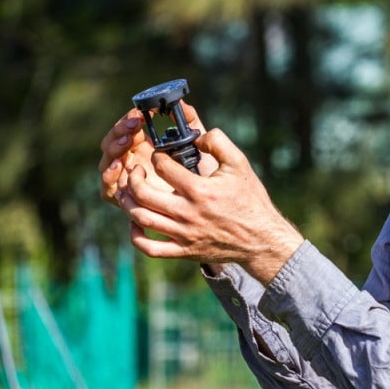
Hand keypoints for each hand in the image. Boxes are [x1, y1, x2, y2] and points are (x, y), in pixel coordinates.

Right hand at [98, 101, 214, 206]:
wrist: (206, 204)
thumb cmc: (200, 172)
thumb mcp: (194, 144)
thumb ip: (188, 122)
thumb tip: (180, 102)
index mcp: (142, 145)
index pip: (125, 129)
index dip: (128, 120)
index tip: (138, 114)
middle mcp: (130, 161)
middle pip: (112, 143)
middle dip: (119, 131)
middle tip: (133, 126)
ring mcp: (125, 179)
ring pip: (108, 162)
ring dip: (114, 149)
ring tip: (127, 142)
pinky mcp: (124, 199)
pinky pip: (108, 188)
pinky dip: (109, 176)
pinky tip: (120, 166)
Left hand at [120, 128, 303, 285]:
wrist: (260, 238)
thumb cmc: (250, 199)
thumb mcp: (239, 163)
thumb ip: (218, 142)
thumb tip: (197, 136)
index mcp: (199, 190)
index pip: (162, 167)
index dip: (157, 156)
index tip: (159, 155)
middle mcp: (187, 213)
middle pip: (143, 194)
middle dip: (133, 178)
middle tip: (136, 171)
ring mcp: (183, 235)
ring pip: (142, 219)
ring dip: (128, 203)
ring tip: (129, 192)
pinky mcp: (183, 251)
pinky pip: (150, 249)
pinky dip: (136, 236)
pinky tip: (136, 222)